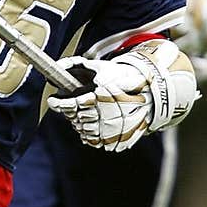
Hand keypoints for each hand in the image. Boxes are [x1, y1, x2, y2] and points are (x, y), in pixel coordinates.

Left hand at [48, 41, 198, 151]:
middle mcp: (104, 116)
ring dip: (82, 123)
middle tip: (74, 106)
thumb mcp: (101, 66)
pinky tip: (97, 124)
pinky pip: (96, 141)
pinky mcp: (118, 141)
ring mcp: (111, 130)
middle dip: (72, 112)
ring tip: (88, 114)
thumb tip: (58, 67)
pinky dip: (93, 134)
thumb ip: (76, 65)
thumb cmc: (124, 77)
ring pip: (84, 131)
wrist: (152, 93)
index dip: (59, 104)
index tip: (54, 101)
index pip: (70, 105)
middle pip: (76, 119)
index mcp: (99, 97)